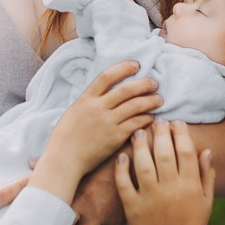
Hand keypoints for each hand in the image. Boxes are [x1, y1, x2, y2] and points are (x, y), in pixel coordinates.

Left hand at [0, 155, 127, 224]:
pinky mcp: (114, 222)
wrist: (138, 158)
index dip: (8, 192)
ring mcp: (97, 214)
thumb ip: (51, 163)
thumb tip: (29, 162)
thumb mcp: (78, 159)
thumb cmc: (104, 157)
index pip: (30, 186)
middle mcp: (78, 201)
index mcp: (65, 184)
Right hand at [39, 61, 162, 189]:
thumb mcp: (73, 112)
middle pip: (126, 90)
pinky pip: (136, 124)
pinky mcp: (115, 138)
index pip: (107, 76)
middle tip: (155, 83)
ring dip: (150, 101)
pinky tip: (152, 118)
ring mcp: (108, 123)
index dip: (123, 68)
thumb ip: (89, 102)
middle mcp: (98, 108)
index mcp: (86, 100)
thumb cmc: (65, 138)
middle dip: (144, 84)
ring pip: (135, 106)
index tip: (136, 65)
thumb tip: (104, 94)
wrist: (64, 159)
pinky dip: (147, 119)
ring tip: (159, 99)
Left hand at [117, 120, 215, 224]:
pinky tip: (122, 155)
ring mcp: (151, 199)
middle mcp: (171, 190)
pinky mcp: (133, 208)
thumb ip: (206, 176)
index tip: (176, 122)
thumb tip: (206, 150)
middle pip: (165, 153)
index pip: (186, 152)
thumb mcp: (206, 203)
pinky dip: (122, 168)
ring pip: (144, 164)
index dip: (181, 134)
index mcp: (190, 188)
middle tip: (156, 121)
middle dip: (161, 133)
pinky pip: (125, 184)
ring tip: (138, 132)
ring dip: (141, 145)